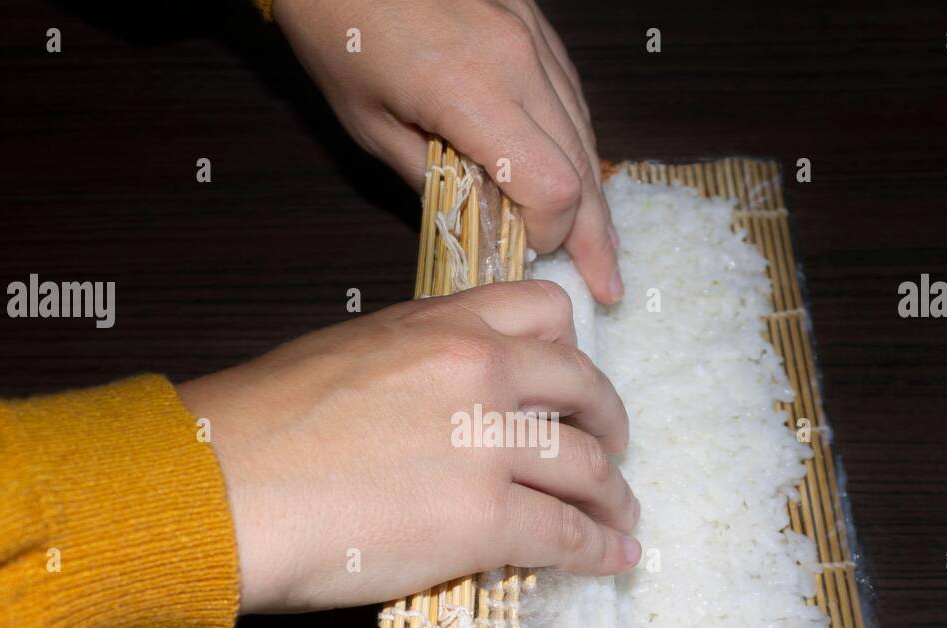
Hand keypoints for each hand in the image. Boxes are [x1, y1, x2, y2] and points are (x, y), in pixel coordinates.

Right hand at [176, 282, 639, 613]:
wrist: (219, 485)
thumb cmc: (254, 426)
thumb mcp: (344, 357)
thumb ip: (412, 368)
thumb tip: (442, 408)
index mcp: (439, 323)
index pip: (545, 311)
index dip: (571, 351)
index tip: (571, 384)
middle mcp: (478, 369)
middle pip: (584, 387)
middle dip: (608, 422)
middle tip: (611, 449)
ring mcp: (487, 443)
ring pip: (588, 466)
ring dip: (612, 495)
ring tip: (619, 515)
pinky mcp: (485, 517)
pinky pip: (567, 533)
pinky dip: (599, 547)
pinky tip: (612, 556)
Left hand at [273, 0, 621, 304]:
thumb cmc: (338, 31)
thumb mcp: (367, 125)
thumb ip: (431, 180)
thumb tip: (479, 222)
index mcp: (471, 93)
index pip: (550, 186)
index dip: (550, 232)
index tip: (531, 254)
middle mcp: (518, 60)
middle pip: (583, 164)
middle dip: (594, 232)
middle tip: (608, 282)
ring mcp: (532, 33)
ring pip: (583, 128)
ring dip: (592, 188)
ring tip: (598, 239)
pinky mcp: (532, 18)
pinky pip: (568, 92)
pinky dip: (574, 140)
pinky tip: (576, 172)